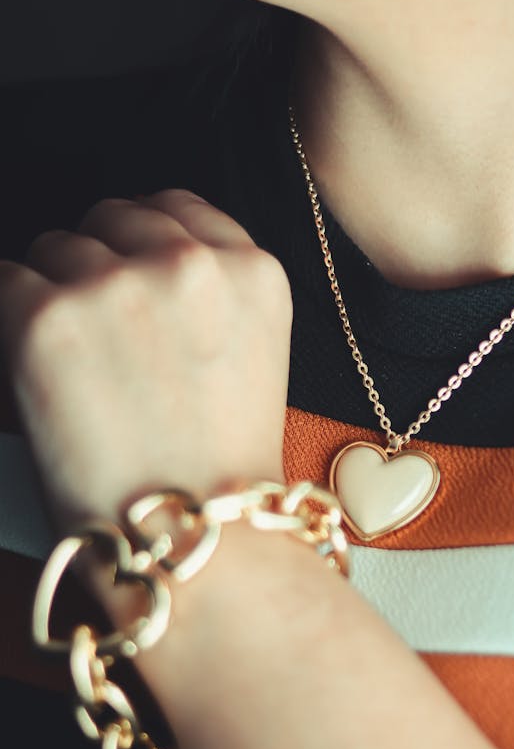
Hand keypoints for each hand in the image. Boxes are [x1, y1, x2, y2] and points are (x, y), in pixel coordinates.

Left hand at [0, 190, 291, 526]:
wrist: (196, 540)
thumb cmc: (221, 469)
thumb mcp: (254, 357)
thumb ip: (214, 292)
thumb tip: (142, 257)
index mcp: (253, 273)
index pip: (178, 208)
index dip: (148, 241)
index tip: (134, 270)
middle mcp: (190, 265)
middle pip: (112, 218)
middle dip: (102, 264)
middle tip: (106, 336)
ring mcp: (118, 286)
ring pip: (56, 248)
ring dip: (59, 297)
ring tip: (84, 372)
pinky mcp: (48, 318)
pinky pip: (7, 284)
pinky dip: (16, 325)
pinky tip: (48, 374)